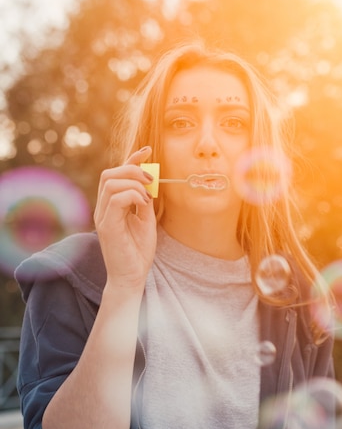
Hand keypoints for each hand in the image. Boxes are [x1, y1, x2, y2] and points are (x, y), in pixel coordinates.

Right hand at [94, 146, 156, 289]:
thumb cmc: (138, 251)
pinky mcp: (107, 226)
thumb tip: (148, 184)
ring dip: (134, 183)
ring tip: (148, 196)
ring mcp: (102, 216)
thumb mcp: (145, 221)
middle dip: (132, 169)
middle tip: (151, 181)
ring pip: (110, 182)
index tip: (148, 151)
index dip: (131, 159)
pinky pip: (115, 199)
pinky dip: (132, 195)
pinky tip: (142, 204)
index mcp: (111, 205)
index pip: (115, 174)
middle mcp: (103, 208)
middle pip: (109, 174)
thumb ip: (144, 201)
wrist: (131, 277)